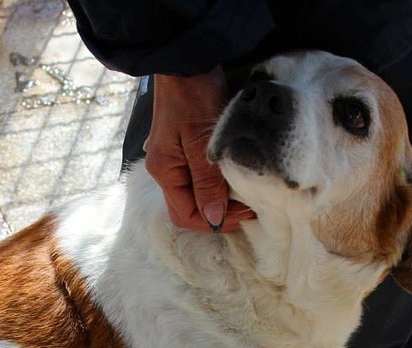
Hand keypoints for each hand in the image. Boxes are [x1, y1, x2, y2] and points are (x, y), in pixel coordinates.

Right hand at [145, 67, 255, 232]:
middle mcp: (164, 169)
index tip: (243, 213)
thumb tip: (212, 218)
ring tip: (243, 195)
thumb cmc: (193, 96)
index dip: (213, 221)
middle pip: (187, 208)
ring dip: (217, 200)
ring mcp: (171, 159)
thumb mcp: (202, 143)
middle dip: (216, 214)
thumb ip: (206, 183)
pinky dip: (214, 185)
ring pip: (192, 195)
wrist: (187, 61)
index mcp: (164, 171)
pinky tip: (231, 179)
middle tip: (248, 207)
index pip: (185, 215)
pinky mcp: (181, 148)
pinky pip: (195, 178)